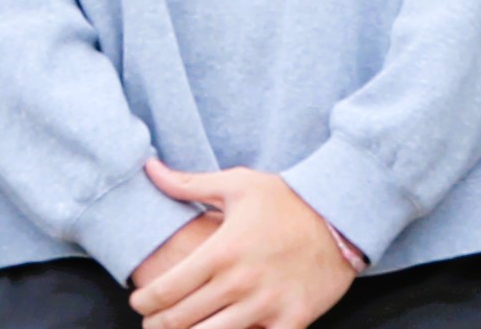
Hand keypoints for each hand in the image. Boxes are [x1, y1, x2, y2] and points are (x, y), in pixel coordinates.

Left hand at [128, 159, 354, 328]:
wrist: (341, 217)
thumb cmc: (286, 199)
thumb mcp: (237, 184)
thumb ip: (188, 183)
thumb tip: (149, 168)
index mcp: (221, 250)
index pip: (167, 289)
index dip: (145, 302)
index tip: (139, 302)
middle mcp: (240, 282)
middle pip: (182, 320)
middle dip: (159, 326)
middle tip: (152, 325)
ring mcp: (266, 305)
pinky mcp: (292, 321)